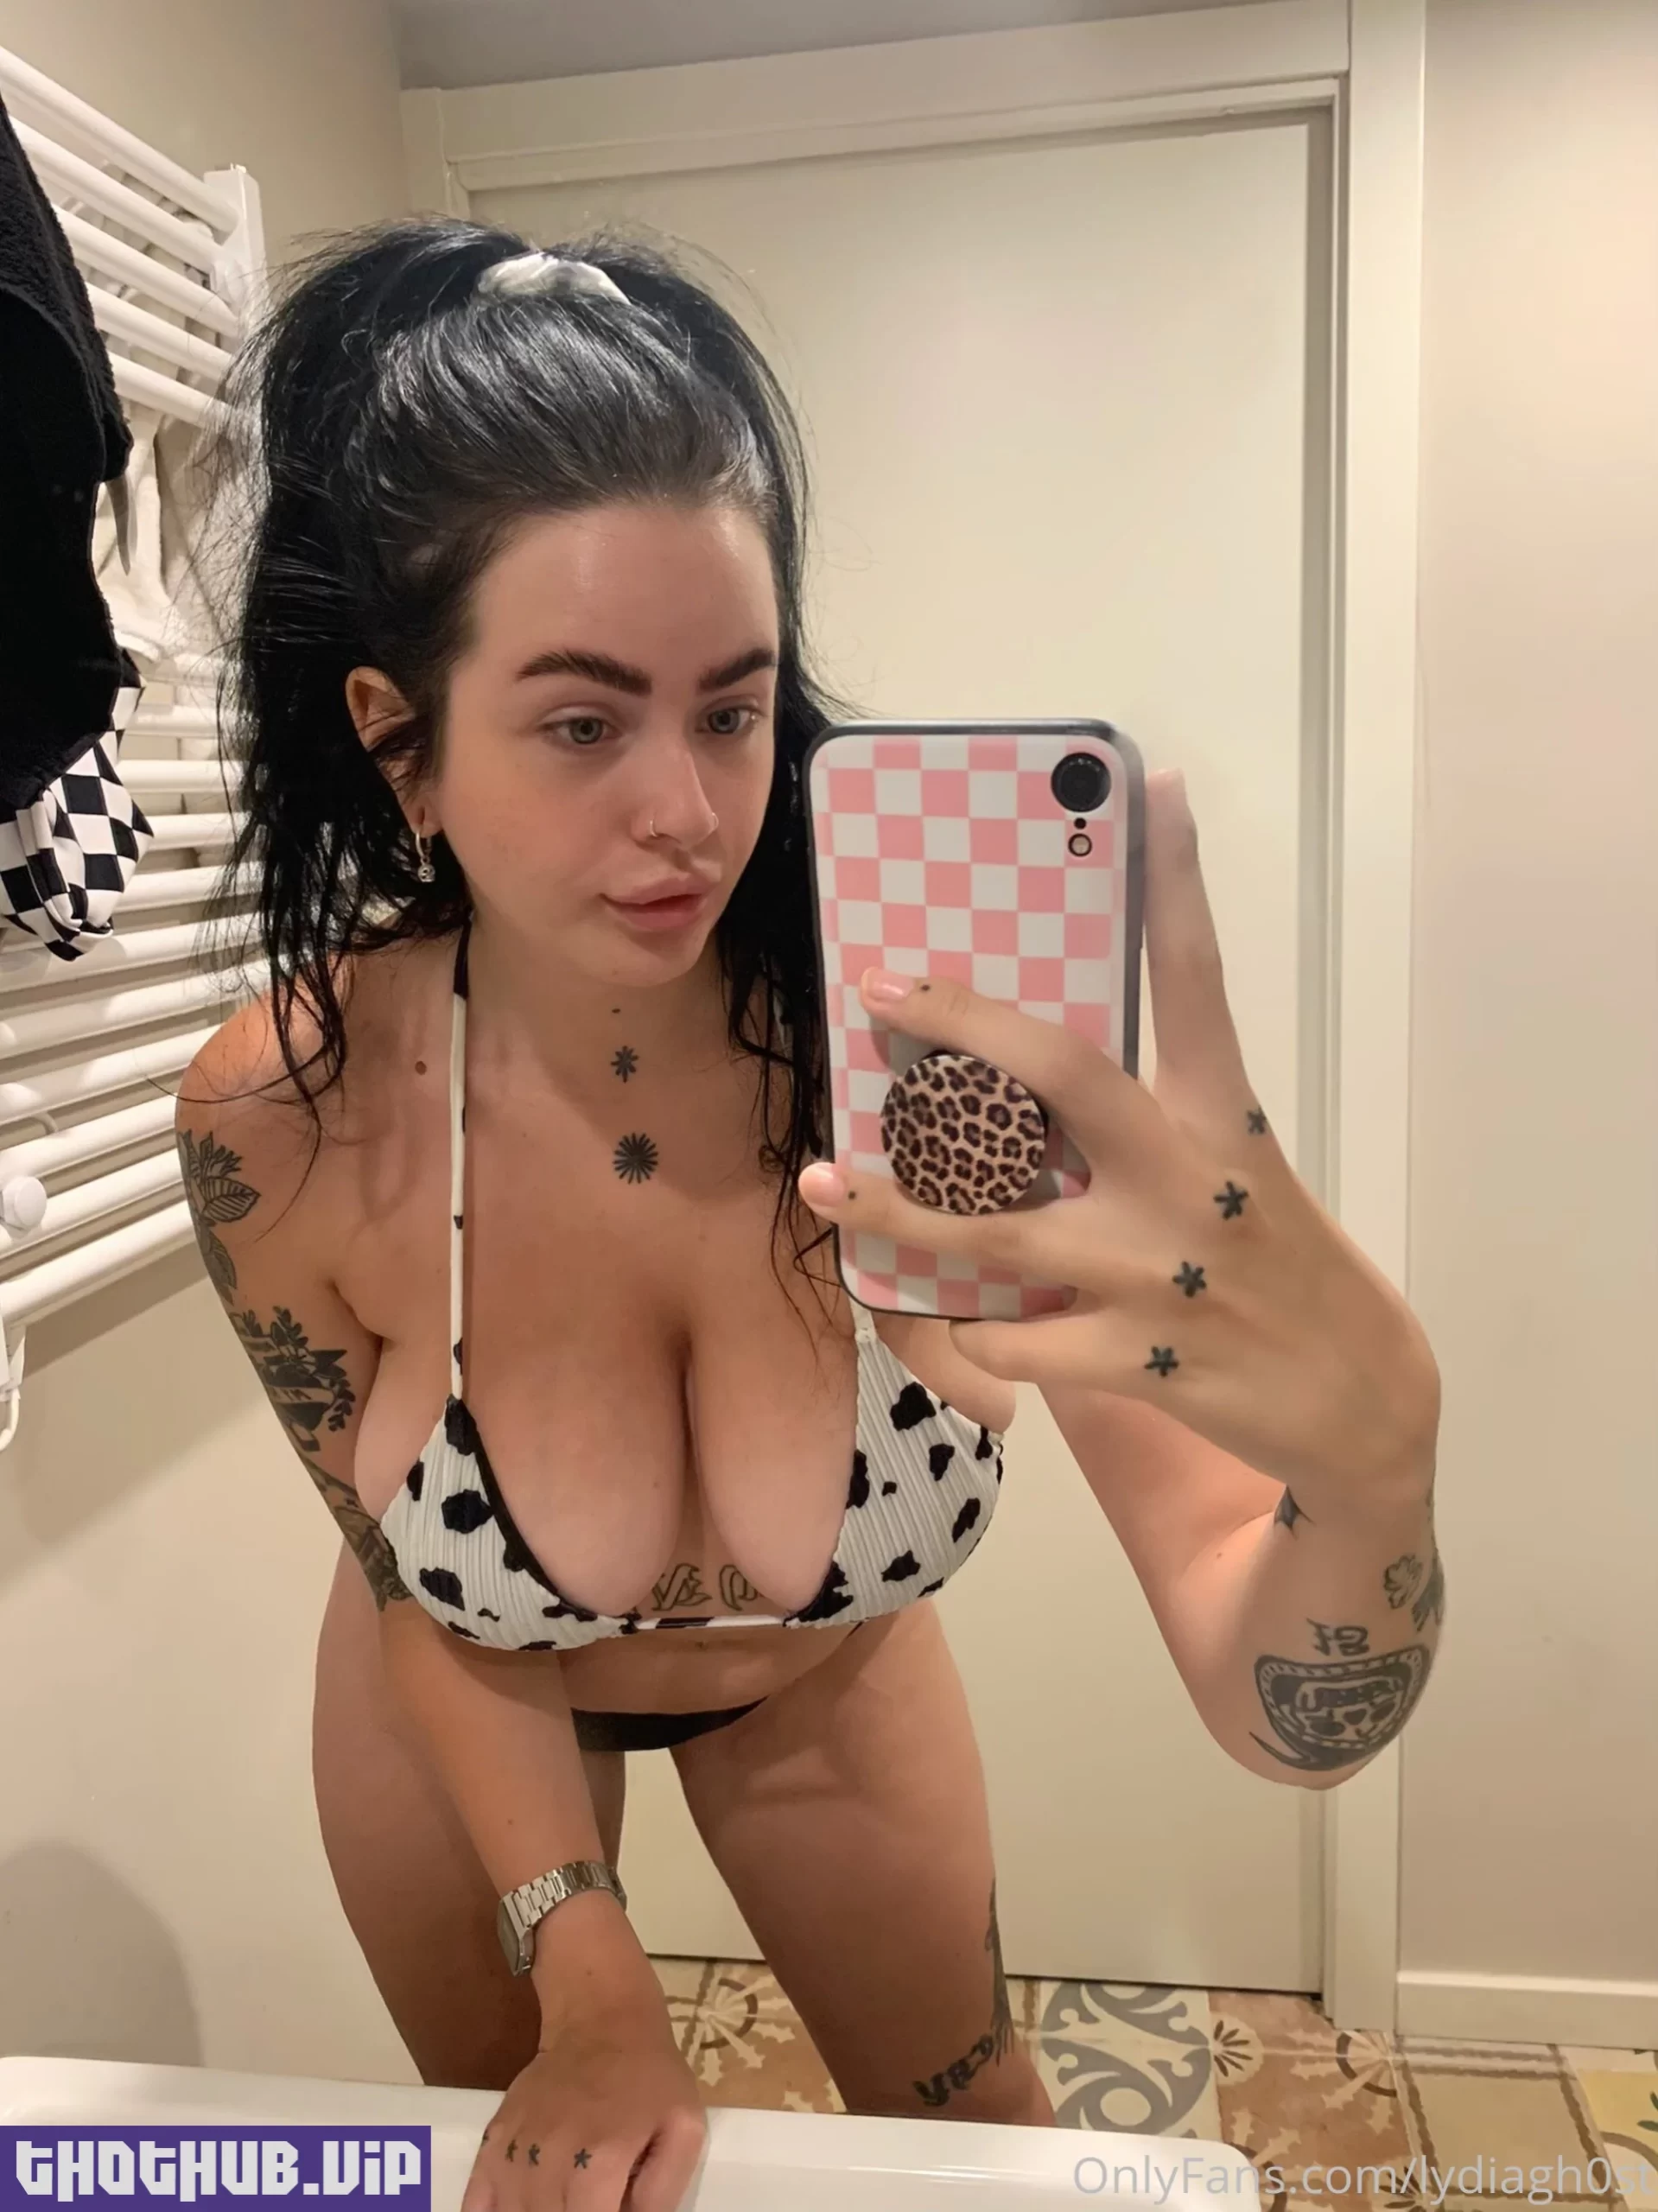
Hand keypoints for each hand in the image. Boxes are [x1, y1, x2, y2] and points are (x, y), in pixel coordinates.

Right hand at [464, 1971, 704, 2211]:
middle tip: (590, 2198)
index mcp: (599, 2161)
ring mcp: (514, 2148)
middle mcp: (549, 2159)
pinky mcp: (493, 2138)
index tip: (609, 2207)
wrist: (601, 2019)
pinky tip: (514, 2205)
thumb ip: (662, 2193)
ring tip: (563, 2196)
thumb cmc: (649, 2075)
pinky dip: (494, 2210)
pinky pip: (476, 2200)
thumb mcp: (683, 2128)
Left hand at [797, 769, 1439, 1501]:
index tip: (1153, 785)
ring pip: (1000, 1229)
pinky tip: (960, 1322)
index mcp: (1226, 1120)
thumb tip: (1032, 1088)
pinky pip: (1017, 1337)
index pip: (1198, 982)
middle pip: (1066, 1076)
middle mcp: (1189, 1182)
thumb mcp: (1241, 1175)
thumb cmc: (1280, 1269)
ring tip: (822, 1180)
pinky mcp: (1140, 1360)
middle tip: (880, 988)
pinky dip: (973, 1329)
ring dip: (899, 1209)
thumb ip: (1154, 1128)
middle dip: (966, 1024)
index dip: (1176, 883)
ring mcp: (1159, 1274)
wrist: (1361, 1407)